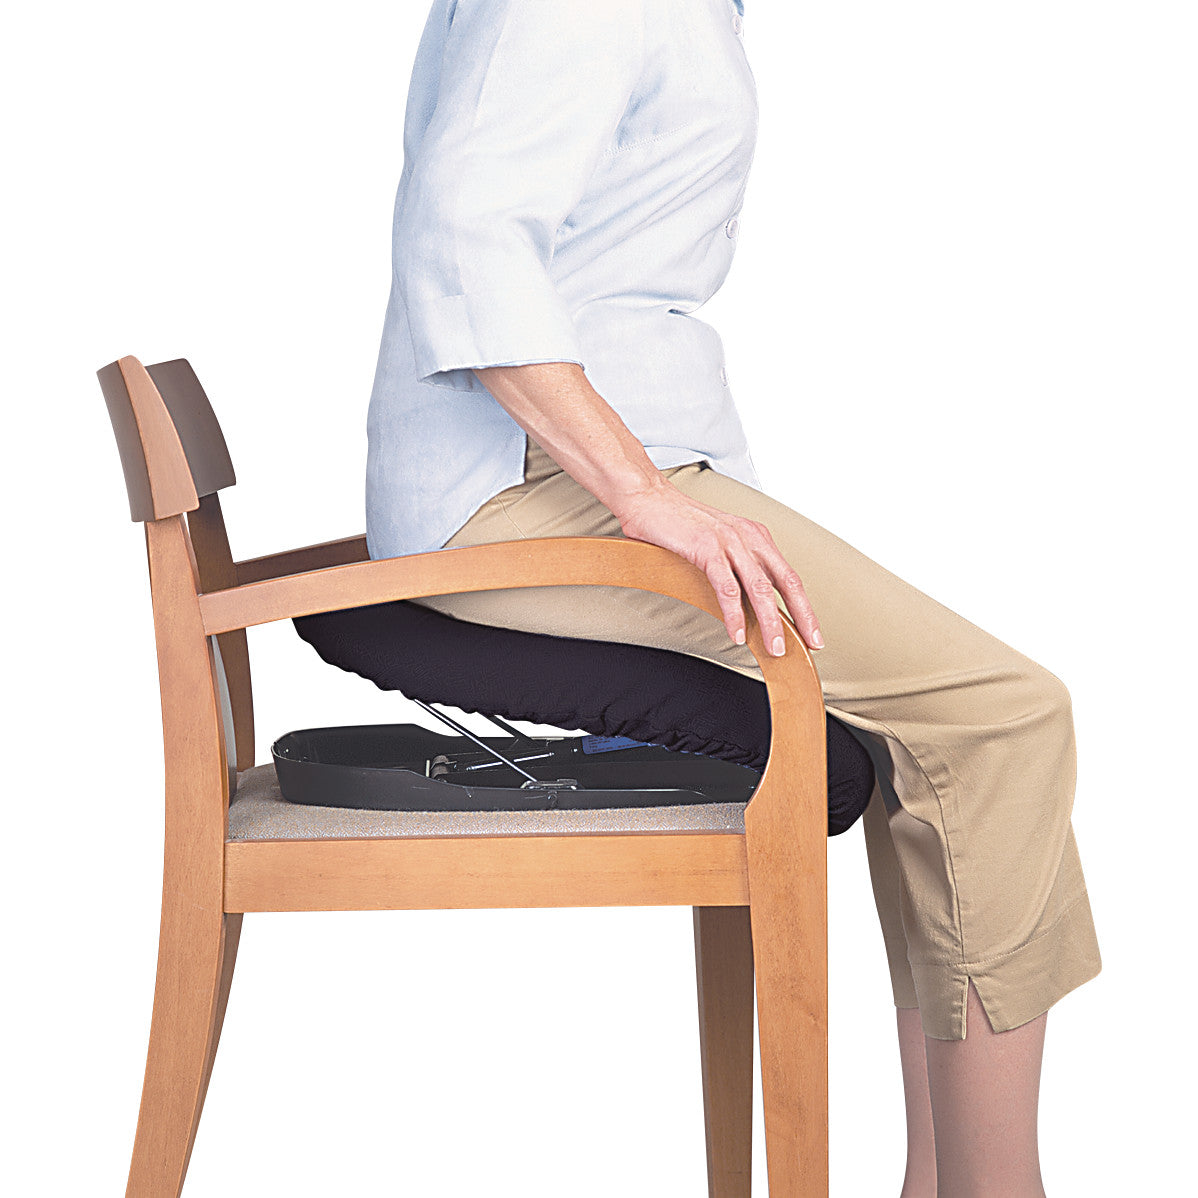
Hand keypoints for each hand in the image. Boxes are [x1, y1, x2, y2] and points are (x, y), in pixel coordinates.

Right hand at [615, 481, 823, 655]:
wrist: (647, 498)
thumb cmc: (678, 524)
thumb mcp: (719, 543)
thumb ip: (736, 567)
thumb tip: (749, 603)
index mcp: (756, 537)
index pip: (788, 576)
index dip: (804, 607)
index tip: (812, 633)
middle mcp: (749, 537)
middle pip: (785, 582)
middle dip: (800, 617)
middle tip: (810, 645)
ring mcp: (729, 541)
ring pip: (759, 588)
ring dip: (770, 622)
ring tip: (773, 648)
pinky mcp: (706, 547)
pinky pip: (726, 587)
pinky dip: (734, 613)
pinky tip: (737, 632)